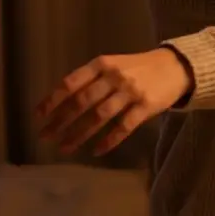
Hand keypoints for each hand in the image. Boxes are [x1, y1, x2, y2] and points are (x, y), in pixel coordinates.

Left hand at [35, 48, 192, 155]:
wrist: (175, 66)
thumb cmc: (138, 67)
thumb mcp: (113, 64)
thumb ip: (91, 79)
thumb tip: (61, 101)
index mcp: (102, 64)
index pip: (71, 83)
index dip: (53, 100)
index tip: (38, 116)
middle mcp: (114, 77)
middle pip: (82, 102)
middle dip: (60, 121)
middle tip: (45, 136)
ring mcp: (130, 92)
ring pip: (99, 117)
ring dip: (79, 134)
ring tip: (65, 148)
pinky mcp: (145, 107)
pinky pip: (123, 127)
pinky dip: (108, 141)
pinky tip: (96, 151)